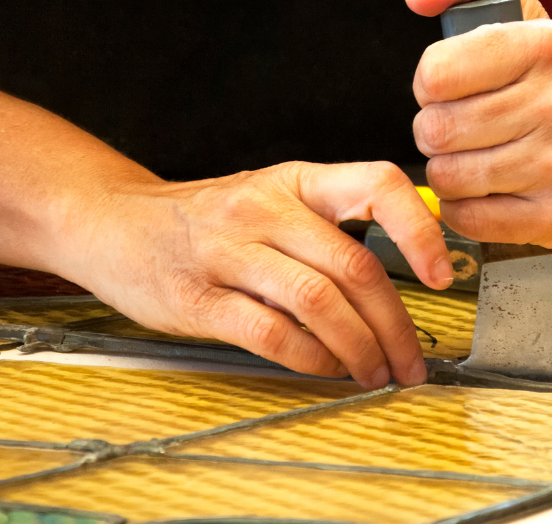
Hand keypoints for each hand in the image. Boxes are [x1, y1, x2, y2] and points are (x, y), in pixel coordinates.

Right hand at [58, 161, 452, 388]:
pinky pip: (270, 332)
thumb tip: (407, 273)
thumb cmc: (206, 215)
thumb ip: (330, 226)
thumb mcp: (272, 196)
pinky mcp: (197, 297)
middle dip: (396, 323)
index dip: (419, 229)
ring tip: (374, 372)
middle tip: (412, 360)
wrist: (111, 221)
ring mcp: (228, 250)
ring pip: (317, 300)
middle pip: (354, 264)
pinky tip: (324, 367)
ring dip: (359, 346)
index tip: (440, 274)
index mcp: (296, 179)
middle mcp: (265, 207)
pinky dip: (309, 358)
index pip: (377, 184)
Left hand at [405, 0, 551, 251]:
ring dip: (451, 171)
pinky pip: (468, 219)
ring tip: (480, 159)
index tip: (454, 88)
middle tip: (466, 129)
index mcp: (549, 45)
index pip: (435, 72)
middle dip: (438, 132)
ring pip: (449, 177)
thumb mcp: (522, 16)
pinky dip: (466, 210)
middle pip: (437, 130)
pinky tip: (492, 192)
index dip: (431, 85)